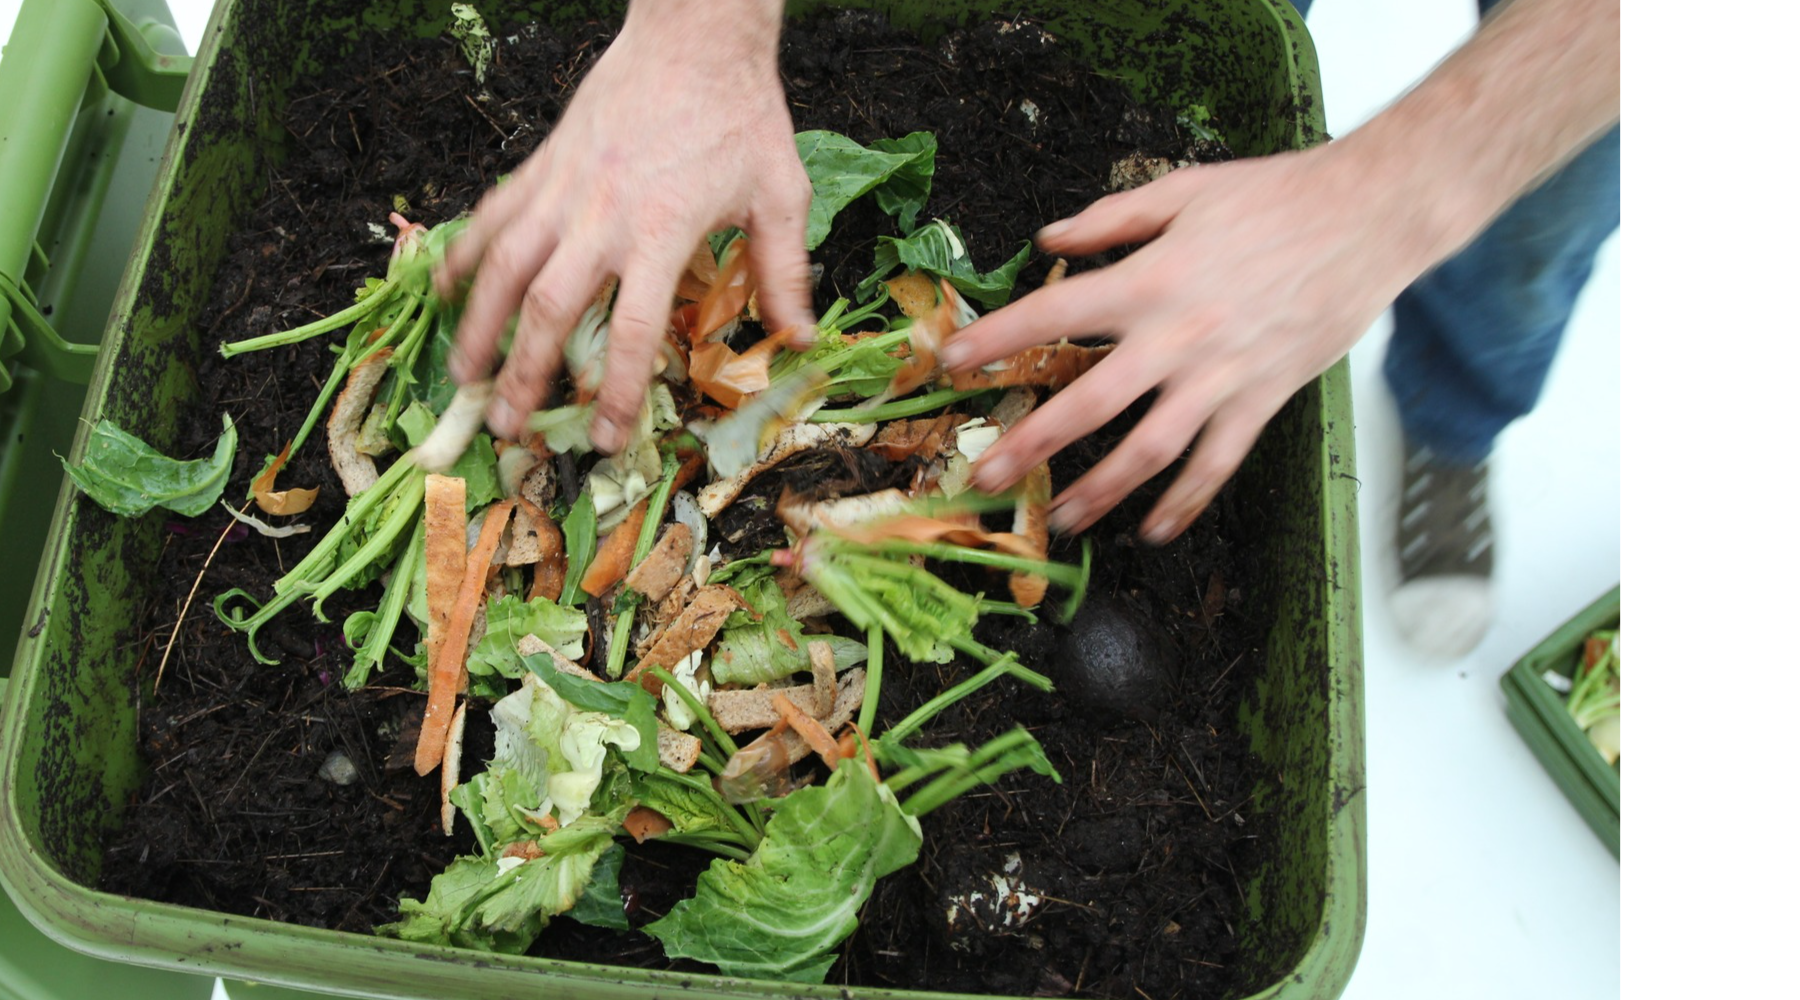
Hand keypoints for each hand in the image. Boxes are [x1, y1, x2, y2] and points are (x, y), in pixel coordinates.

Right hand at [438, 0, 811, 452]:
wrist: (695, 37)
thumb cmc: (741, 116)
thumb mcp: (781, 195)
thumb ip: (784, 271)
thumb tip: (799, 337)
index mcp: (663, 231)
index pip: (635, 331)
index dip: (617, 393)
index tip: (604, 437)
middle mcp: (602, 216)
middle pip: (548, 309)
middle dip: (522, 374)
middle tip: (506, 425)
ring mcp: (564, 189)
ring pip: (501, 266)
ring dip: (477, 326)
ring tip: (460, 376)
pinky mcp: (543, 163)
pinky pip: (492, 215)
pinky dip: (463, 254)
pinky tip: (445, 293)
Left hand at [942, 142, 1440, 542]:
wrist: (1369, 217)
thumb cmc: (1278, 196)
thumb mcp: (1184, 191)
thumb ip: (1110, 219)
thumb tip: (1048, 238)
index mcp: (1150, 280)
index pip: (1052, 315)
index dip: (996, 341)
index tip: (950, 363)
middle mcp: (1177, 336)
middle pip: (1087, 402)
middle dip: (1031, 443)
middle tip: (986, 474)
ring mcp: (1221, 377)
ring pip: (1148, 451)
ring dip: (1100, 491)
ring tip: (1062, 518)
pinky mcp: (1262, 401)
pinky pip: (1216, 465)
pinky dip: (1184, 503)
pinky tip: (1155, 530)